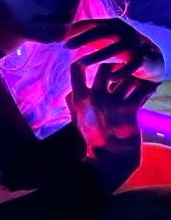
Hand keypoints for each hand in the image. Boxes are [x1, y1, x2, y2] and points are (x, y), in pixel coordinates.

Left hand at [64, 17, 164, 83]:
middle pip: (102, 31)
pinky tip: (108, 79)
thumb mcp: (103, 41)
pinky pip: (131, 66)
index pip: (91, 23)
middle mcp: (124, 31)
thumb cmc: (119, 49)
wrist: (151, 58)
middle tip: (66, 46)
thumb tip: (60, 38)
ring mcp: (135, 44)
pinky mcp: (144, 58)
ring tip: (81, 63)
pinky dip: (119, 72)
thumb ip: (86, 39)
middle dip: (83, 38)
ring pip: (115, 48)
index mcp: (113, 24)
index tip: (59, 37)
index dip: (75, 29)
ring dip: (96, 56)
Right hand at [66, 61, 156, 192]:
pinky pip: (142, 91)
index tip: (94, 62)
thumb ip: (73, 104)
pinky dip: (148, 89)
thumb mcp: (77, 120)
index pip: (77, 68)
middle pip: (106, 67)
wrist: (111, 159)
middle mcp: (96, 98)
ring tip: (138, 84)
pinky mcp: (131, 111)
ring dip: (134, 80)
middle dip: (115, 68)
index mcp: (81, 98)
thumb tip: (69, 92)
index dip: (86, 61)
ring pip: (127, 78)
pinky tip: (151, 89)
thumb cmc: (94, 139)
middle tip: (123, 73)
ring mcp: (114, 104)